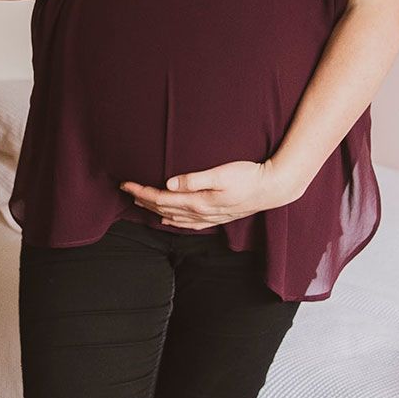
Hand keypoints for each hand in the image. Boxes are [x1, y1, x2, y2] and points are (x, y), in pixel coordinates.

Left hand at [121, 158, 307, 229]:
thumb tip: (169, 183)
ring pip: (173, 217)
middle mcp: (200, 213)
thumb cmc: (248, 176)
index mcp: (198, 201)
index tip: (126, 184)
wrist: (272, 188)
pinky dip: (173, 221)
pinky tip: (167, 219)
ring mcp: (208, 217)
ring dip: (155, 210)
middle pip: (164, 208)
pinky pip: (187, 223)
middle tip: (126, 190)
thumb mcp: (221, 173)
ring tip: (140, 203)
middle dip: (143, 199)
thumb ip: (194, 179)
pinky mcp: (216, 217)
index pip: (162, 198)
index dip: (142, 192)